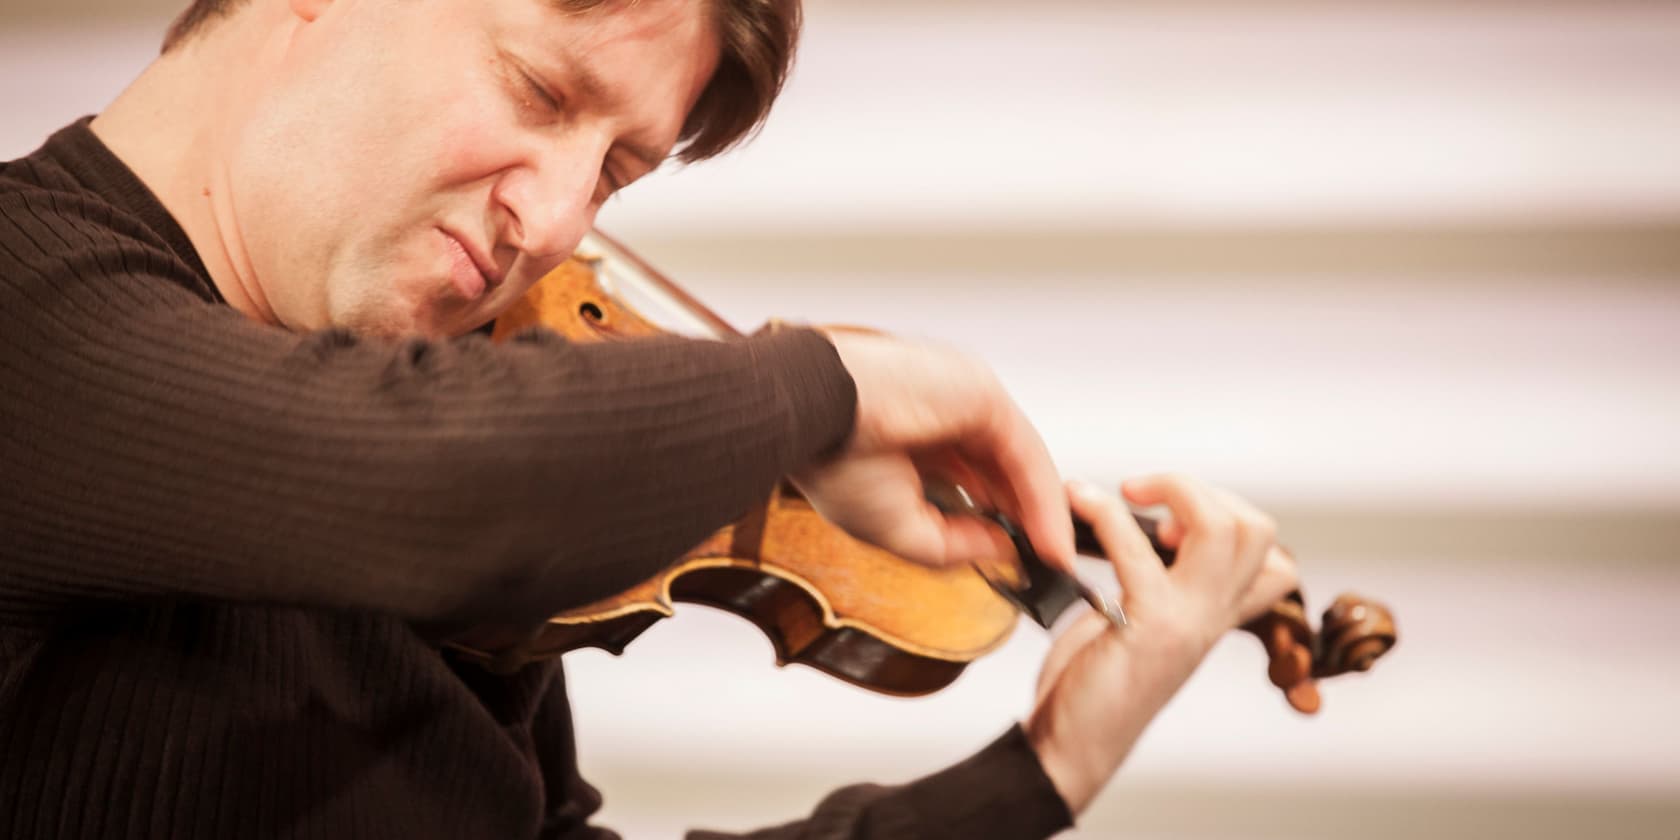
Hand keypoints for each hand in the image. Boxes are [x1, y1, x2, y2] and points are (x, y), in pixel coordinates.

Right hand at [790, 329, 1072, 570]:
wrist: (811, 413)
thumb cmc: (829, 457)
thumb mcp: (896, 528)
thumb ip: (951, 546)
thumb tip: (1002, 551)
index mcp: (915, 439)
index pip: (971, 478)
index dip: (997, 519)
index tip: (1016, 556)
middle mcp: (945, 415)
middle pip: (1002, 470)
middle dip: (1025, 517)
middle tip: (1043, 560)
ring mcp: (967, 401)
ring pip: (1020, 462)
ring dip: (1042, 512)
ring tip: (1052, 556)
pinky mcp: (983, 395)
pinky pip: (1024, 452)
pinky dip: (1041, 497)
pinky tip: (1047, 535)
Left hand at [1024, 475, 1297, 813]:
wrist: (1067, 746)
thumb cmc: (1092, 685)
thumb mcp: (1142, 627)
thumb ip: (1158, 586)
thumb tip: (1143, 533)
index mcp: (1214, 617)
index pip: (1275, 562)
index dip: (1232, 520)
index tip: (1171, 520)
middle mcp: (1210, 617)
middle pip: (1256, 529)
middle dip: (1201, 490)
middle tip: (1145, 497)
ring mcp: (1185, 622)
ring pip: (1222, 528)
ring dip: (1171, 488)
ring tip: (1124, 491)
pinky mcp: (1146, 628)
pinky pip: (1137, 551)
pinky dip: (1105, 514)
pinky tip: (1079, 504)